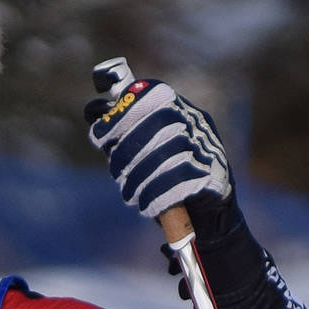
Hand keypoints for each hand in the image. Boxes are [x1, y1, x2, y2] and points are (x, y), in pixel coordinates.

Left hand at [86, 60, 231, 221]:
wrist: (207, 212)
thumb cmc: (168, 177)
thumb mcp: (143, 149)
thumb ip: (122, 130)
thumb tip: (93, 110)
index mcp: (178, 108)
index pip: (152, 95)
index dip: (123, 114)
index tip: (99, 136)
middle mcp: (197, 122)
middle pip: (160, 122)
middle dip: (129, 149)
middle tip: (117, 173)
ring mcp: (209, 146)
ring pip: (169, 152)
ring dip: (141, 177)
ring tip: (130, 194)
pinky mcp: (216, 174)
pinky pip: (181, 180)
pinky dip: (157, 194)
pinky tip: (146, 205)